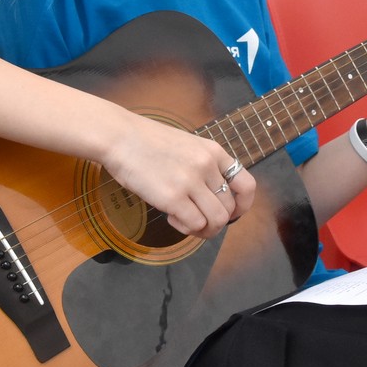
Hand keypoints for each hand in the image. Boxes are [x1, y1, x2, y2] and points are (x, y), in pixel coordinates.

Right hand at [100, 113, 256, 238]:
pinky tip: (171, 217)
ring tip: (185, 220)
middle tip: (197, 220)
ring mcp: (191, 181)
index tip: (230, 213)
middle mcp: (207, 166)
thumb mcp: (186, 145)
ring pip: (216, 220)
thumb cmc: (146, 141)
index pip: (247, 185)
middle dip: (216, 222)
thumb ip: (203, 166)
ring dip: (203, 229)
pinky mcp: (172, 197)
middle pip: (229, 209)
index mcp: (214, 151)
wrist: (119, 137)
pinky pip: (194, 225)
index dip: (243, 205)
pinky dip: (186, 228)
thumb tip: (211, 195)